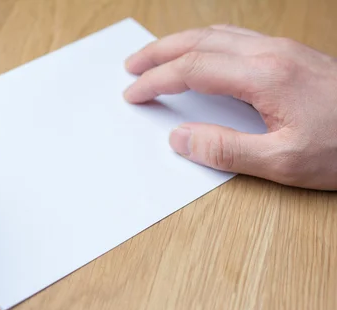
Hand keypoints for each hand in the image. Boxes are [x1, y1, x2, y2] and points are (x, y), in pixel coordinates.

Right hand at [124, 24, 336, 189]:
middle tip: (132, 66)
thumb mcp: (284, 161)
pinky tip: (202, 54)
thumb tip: (180, 137)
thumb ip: (226, 150)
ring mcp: (282, 50)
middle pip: (200, 40)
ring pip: (217, 33)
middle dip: (159, 52)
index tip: (134, 94)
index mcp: (264, 76)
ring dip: (180, 43)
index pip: (192, 70)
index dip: (156, 80)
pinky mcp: (291, 55)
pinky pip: (236, 37)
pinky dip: (205, 42)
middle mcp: (270, 54)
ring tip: (156, 57)